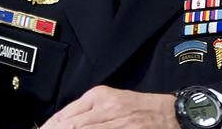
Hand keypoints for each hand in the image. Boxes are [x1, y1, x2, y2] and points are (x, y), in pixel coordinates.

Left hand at [40, 85, 178, 128]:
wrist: (171, 114)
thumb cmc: (142, 108)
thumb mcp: (113, 101)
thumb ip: (89, 111)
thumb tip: (64, 123)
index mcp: (99, 95)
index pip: (66, 114)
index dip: (50, 127)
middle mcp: (106, 106)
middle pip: (71, 125)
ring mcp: (117, 121)